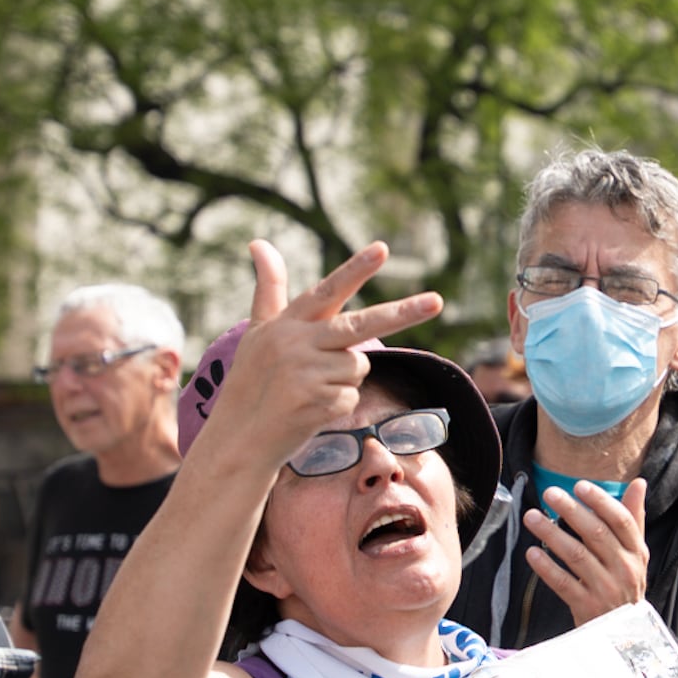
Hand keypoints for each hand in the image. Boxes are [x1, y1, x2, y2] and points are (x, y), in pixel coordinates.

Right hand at [200, 240, 442, 471]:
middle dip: (403, 313)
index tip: (382, 249)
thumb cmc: (252, 380)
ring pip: (359, 366)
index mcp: (286, 324)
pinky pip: (352, 396)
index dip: (355, 270)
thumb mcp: (258, 331)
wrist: (240, 436)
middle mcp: (296, 343)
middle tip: (437, 301)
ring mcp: (307, 373)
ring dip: (344, 379)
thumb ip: (269, 290)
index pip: (327, 291)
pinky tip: (311, 409)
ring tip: (310, 389)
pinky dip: (339, 404)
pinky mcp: (318, 402)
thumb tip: (259, 242)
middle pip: (361, 325)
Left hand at [524, 479, 648, 624]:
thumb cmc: (627, 585)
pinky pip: (564, 583)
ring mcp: (606, 588)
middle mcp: (624, 569)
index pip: (622, 521)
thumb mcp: (636, 554)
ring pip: (576, 555)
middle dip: (571, 511)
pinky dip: (546, 568)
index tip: (580, 486)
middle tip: (550, 493)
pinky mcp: (587, 606)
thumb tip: (639, 483)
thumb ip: (634, 518)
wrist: (625, 632)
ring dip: (552, 534)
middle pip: (596, 534)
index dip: (601, 501)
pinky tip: (531, 553)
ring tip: (532, 517)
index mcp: (637, 552)